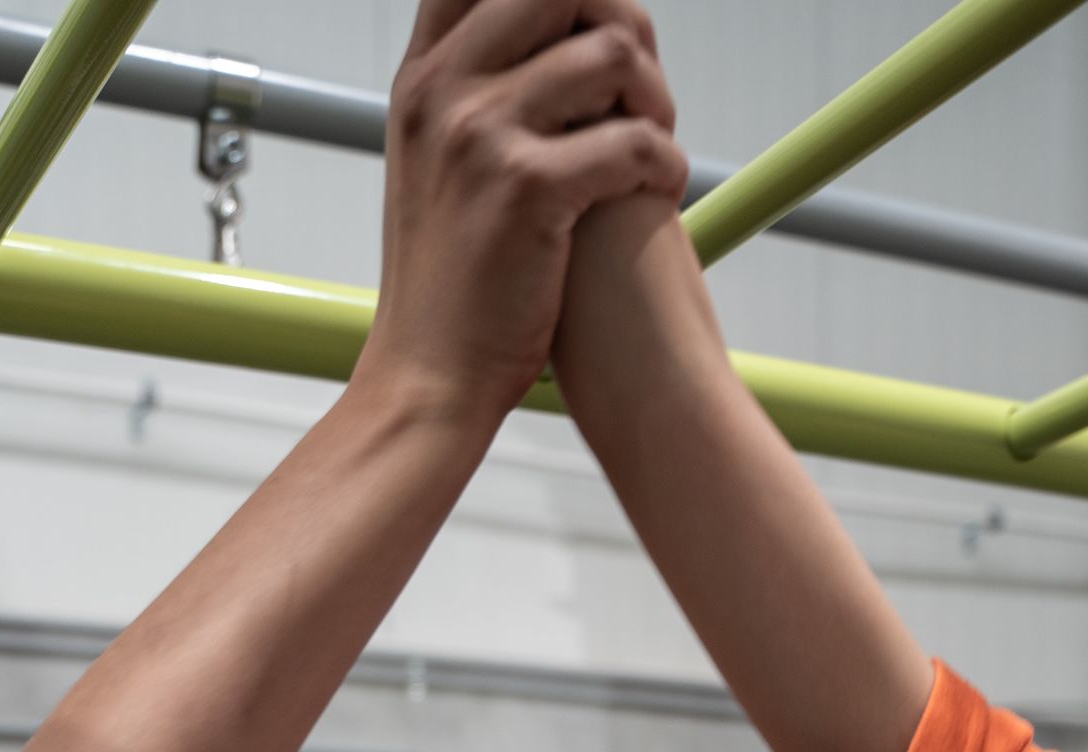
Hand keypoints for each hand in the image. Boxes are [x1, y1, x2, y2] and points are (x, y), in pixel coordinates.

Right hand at [362, 0, 686, 427]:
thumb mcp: (435, 169)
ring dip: (656, 99)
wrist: (428, 381)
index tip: (592, 30)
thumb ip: (475, 96)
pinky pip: (629, 138)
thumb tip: (547, 44)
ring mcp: (480, 134)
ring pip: (609, 52)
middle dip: (623, 30)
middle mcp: (444, 91)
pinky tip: (661, 194)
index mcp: (424, 79)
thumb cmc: (448, 289)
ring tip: (654, 150)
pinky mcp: (525, 187)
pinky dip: (664, 165)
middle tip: (639, 94)